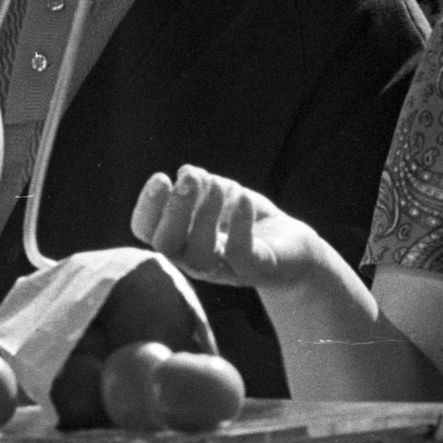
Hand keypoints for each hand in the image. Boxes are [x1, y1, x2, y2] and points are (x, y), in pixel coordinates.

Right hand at [130, 165, 324, 291]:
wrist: (294, 251)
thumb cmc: (249, 220)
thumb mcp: (225, 194)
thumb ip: (206, 184)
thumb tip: (187, 172)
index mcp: (181, 239)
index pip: (147, 231)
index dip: (147, 207)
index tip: (161, 177)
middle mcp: (196, 260)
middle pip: (167, 246)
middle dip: (173, 210)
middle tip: (188, 180)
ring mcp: (225, 270)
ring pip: (199, 256)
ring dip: (204, 216)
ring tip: (215, 186)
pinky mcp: (256, 271)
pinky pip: (241, 254)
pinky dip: (238, 224)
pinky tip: (243, 198)